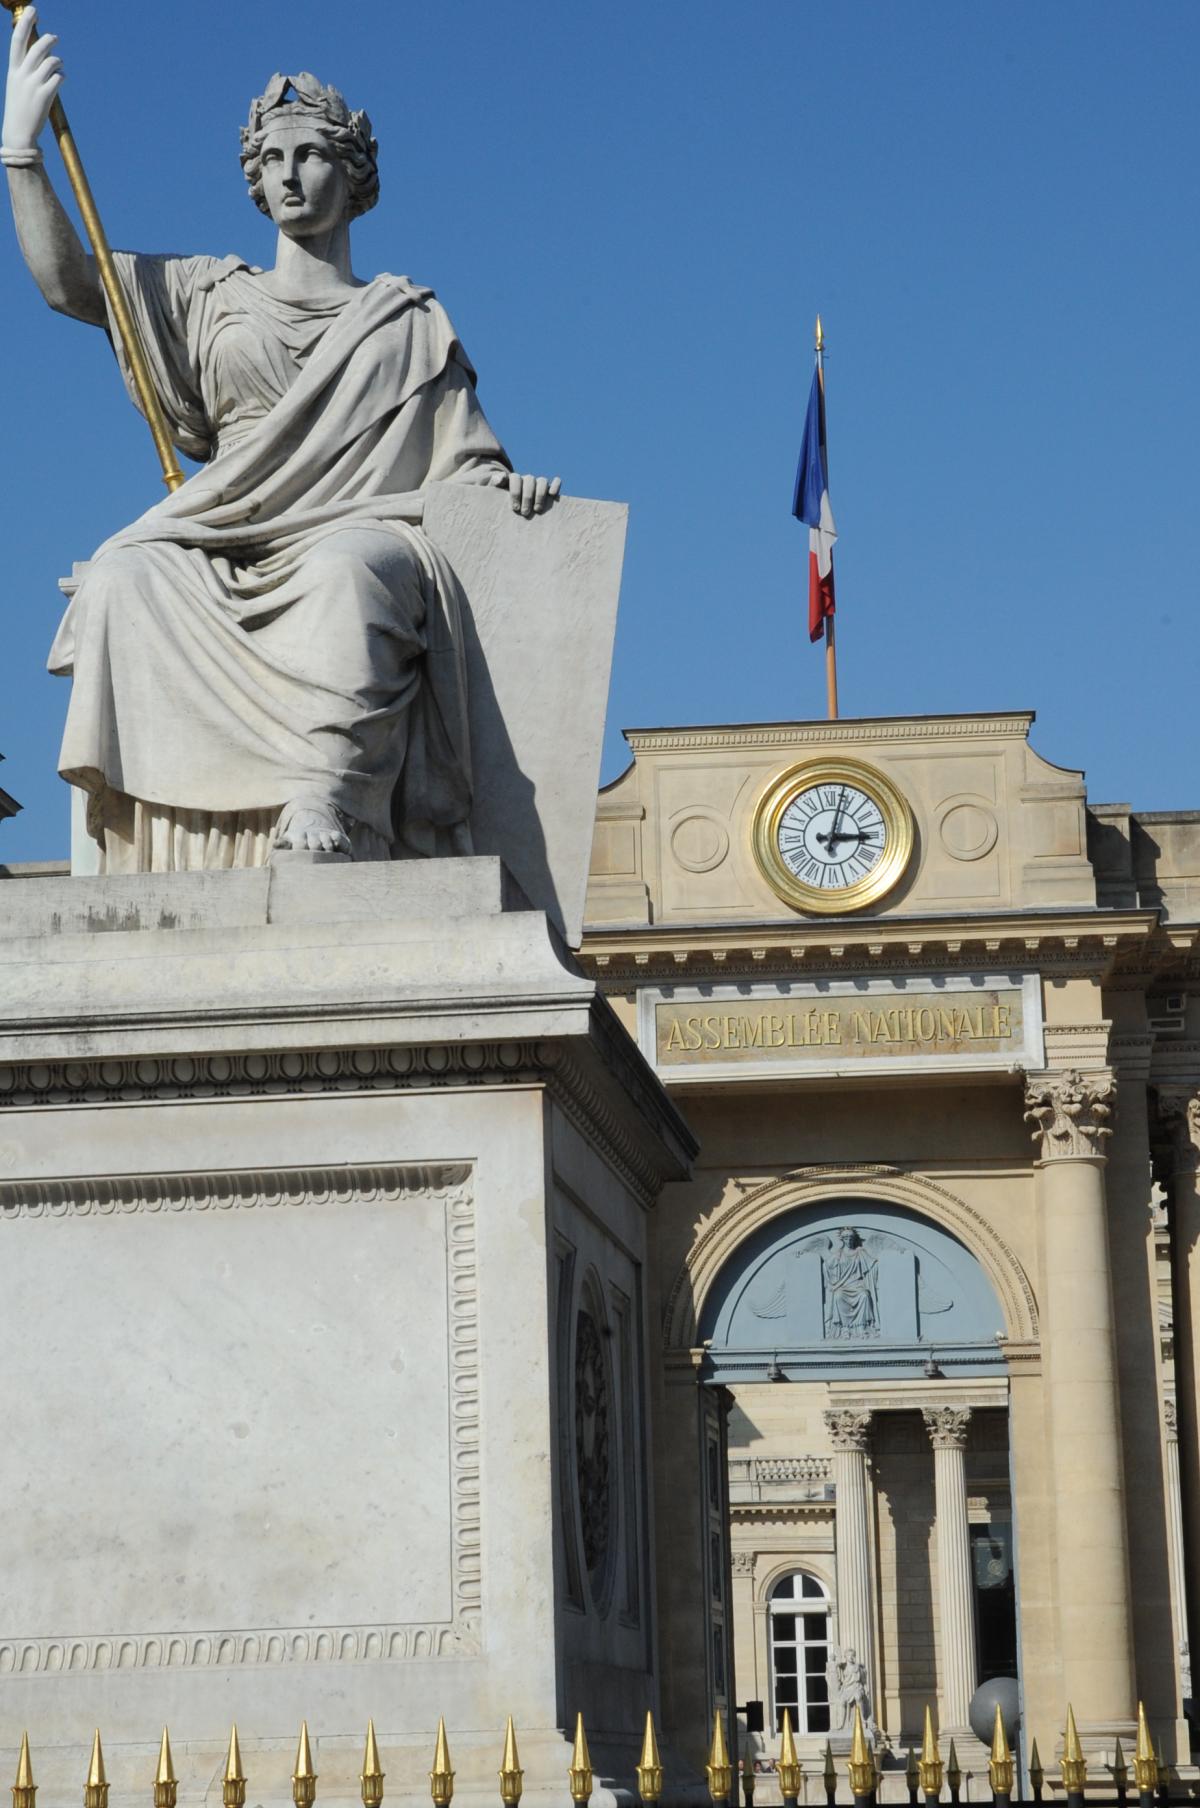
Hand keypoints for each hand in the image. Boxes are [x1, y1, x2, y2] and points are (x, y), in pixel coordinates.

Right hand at [3, 8, 61, 152]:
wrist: (19, 134)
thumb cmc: (20, 108)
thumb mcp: (17, 85)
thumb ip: (26, 69)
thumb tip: (42, 55)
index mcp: (13, 70)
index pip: (18, 40)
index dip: (26, 23)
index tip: (34, 11)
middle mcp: (22, 75)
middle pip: (37, 48)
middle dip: (48, 40)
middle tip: (55, 37)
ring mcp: (33, 85)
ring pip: (51, 62)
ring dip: (57, 61)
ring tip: (58, 64)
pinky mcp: (45, 96)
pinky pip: (59, 78)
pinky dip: (61, 77)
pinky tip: (60, 80)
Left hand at [488, 470, 561, 517]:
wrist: (514, 507)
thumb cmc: (502, 503)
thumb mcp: (494, 493)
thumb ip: (494, 484)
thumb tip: (500, 478)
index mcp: (514, 480)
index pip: (516, 478)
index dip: (515, 492)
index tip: (515, 508)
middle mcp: (527, 480)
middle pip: (530, 480)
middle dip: (527, 497)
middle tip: (525, 513)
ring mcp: (538, 483)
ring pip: (542, 481)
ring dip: (540, 494)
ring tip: (537, 510)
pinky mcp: (549, 489)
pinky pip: (556, 481)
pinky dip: (556, 486)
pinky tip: (552, 495)